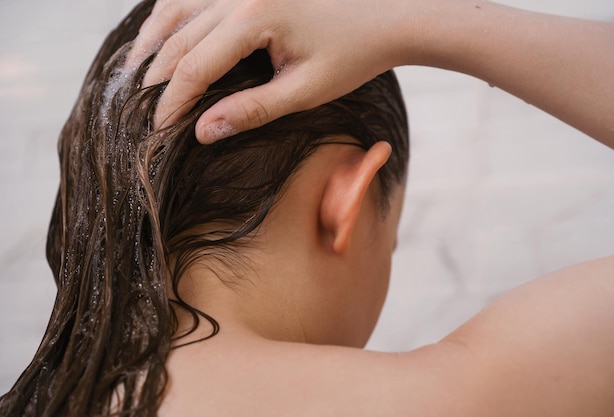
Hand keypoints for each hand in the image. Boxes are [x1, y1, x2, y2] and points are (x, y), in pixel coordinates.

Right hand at [132, 0, 415, 142]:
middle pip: (179, 37)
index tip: (159, 130)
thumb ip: (251, 110)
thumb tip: (202, 132)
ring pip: (178, 7)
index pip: (194, 66)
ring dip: (154, 40)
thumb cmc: (352, 55)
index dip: (172, 102)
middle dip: (157, 76)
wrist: (386, 15)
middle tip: (138, 109)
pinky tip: (164, 33)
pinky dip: (173, 14)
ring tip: (135, 72)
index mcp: (254, 16)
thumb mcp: (303, 91)